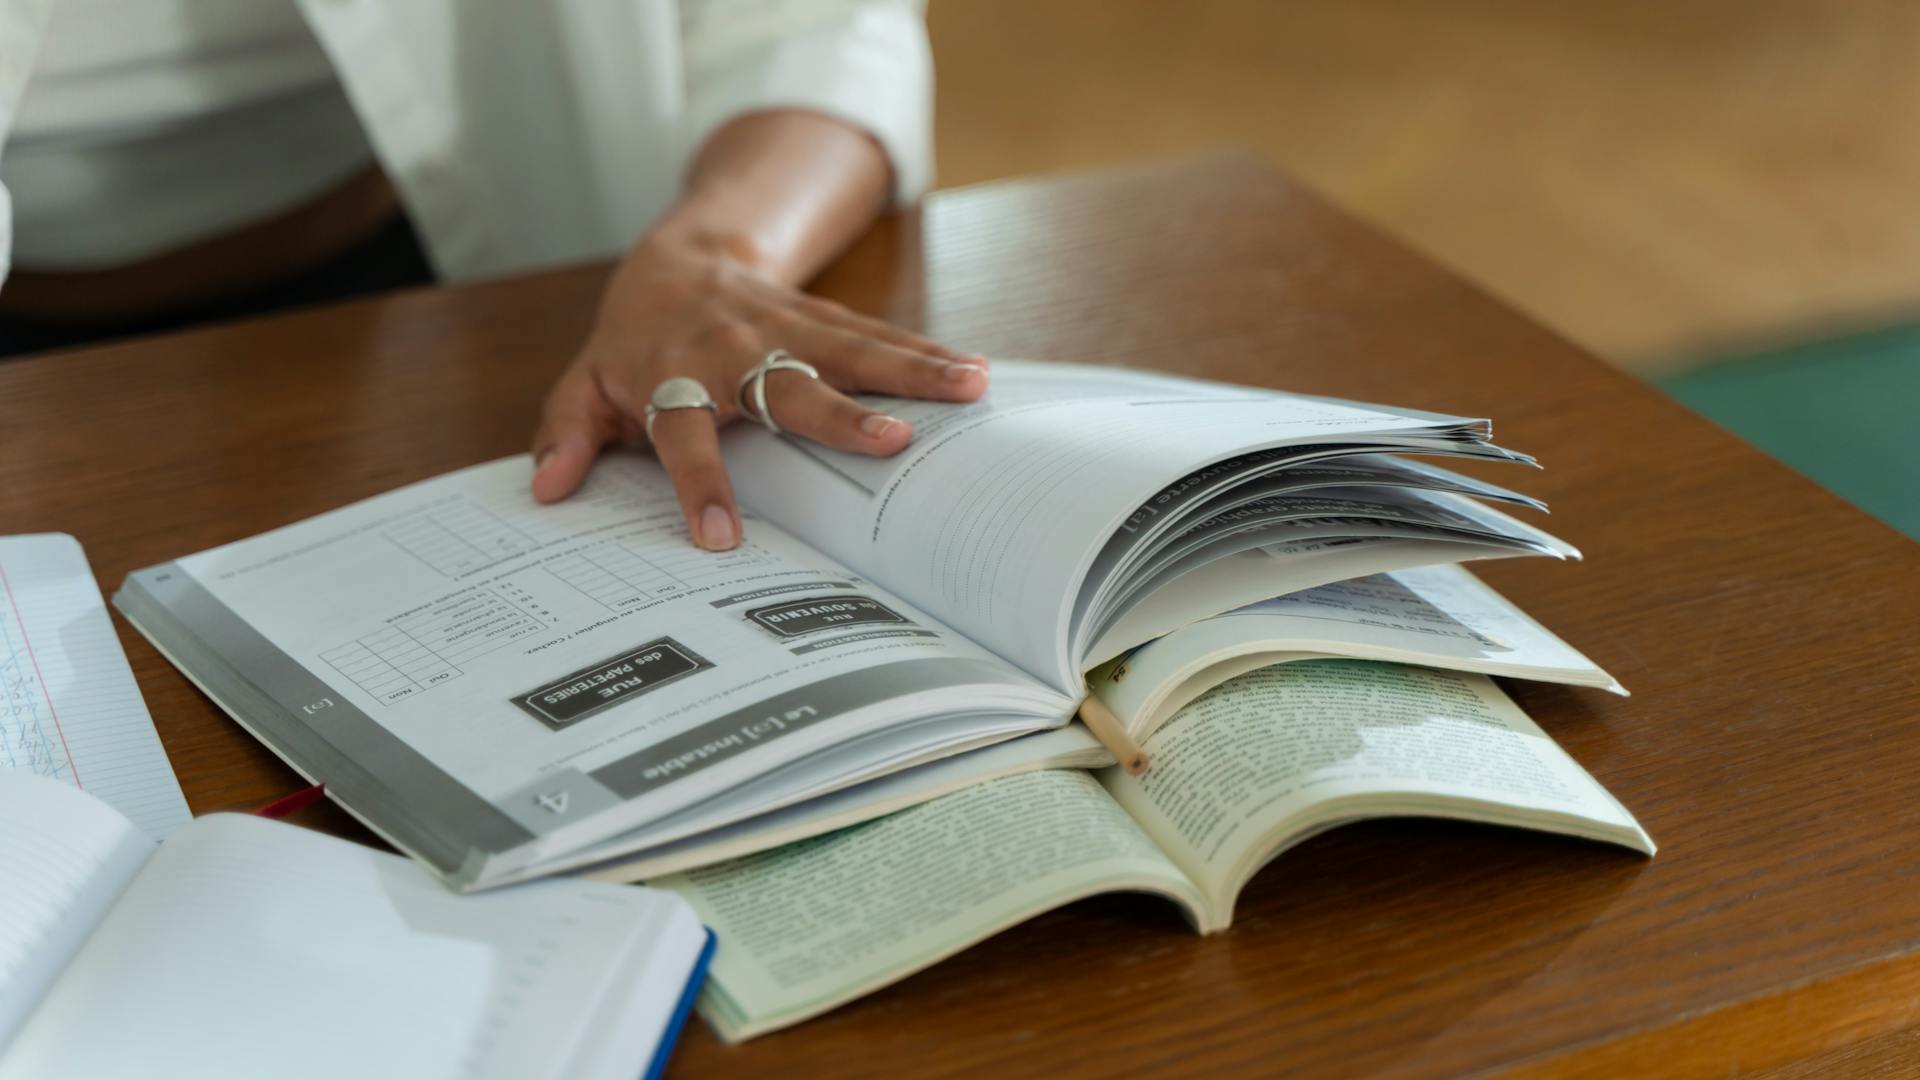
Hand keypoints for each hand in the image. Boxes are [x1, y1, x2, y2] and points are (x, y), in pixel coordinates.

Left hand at [530, 231, 987, 548]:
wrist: (677, 258)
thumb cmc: (634, 342)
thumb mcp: (586, 384)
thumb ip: (567, 434)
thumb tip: (548, 489)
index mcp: (670, 377)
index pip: (682, 434)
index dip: (697, 484)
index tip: (718, 540)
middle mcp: (733, 350)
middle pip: (786, 383)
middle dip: (839, 414)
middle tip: (890, 443)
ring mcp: (786, 328)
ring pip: (851, 348)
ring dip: (912, 368)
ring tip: (969, 387)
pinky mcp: (822, 318)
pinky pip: (878, 337)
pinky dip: (926, 353)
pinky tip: (975, 371)